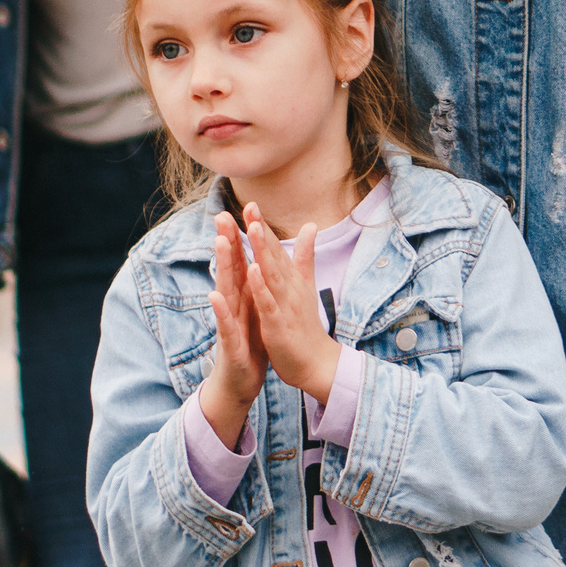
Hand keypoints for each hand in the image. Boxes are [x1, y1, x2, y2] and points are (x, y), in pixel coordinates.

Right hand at [199, 212, 268, 450]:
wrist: (239, 382)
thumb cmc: (249, 343)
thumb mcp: (257, 311)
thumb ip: (258, 286)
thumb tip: (261, 260)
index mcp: (243, 296)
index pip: (241, 261)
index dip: (241, 236)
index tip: (242, 208)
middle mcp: (232, 305)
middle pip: (228, 269)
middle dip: (226, 242)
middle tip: (222, 215)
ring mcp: (228, 322)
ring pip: (224, 290)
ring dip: (221, 266)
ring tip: (219, 242)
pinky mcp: (229, 343)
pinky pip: (225, 324)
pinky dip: (220, 310)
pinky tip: (215, 295)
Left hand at [243, 204, 342, 403]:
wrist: (315, 362)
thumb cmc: (305, 324)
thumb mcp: (305, 286)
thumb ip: (305, 256)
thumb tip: (310, 225)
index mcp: (291, 279)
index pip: (275, 249)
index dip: (263, 227)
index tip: (251, 204)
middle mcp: (289, 287)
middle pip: (273, 255)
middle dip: (261, 231)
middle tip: (250, 207)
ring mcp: (285, 304)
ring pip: (271, 274)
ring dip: (262, 250)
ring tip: (253, 228)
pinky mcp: (279, 323)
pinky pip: (268, 302)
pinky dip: (261, 286)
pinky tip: (252, 271)